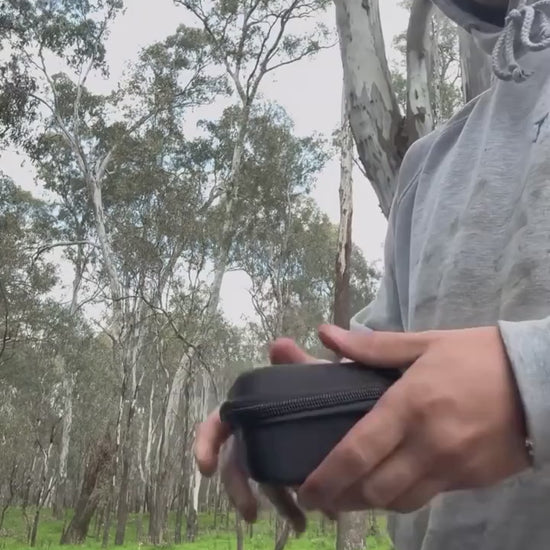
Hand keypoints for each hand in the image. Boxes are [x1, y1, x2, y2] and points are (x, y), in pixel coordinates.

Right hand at [194, 338, 324, 532]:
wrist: (357, 405)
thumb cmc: (326, 387)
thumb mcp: (316, 375)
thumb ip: (297, 362)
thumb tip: (279, 344)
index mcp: (254, 409)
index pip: (220, 422)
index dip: (207, 442)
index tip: (206, 468)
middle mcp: (259, 433)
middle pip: (238, 461)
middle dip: (239, 489)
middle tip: (250, 514)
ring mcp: (276, 453)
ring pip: (267, 481)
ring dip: (279, 504)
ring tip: (299, 525)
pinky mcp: (296, 467)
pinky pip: (293, 488)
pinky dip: (305, 502)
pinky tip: (328, 513)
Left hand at [297, 325, 530, 513]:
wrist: (540, 380)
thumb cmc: (476, 356)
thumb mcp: (424, 343)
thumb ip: (370, 346)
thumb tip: (326, 334)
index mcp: (410, 405)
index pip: (357, 452)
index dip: (327, 477)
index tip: (305, 490)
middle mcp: (428, 443)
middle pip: (374, 489)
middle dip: (341, 498)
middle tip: (321, 495)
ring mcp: (452, 467)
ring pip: (399, 502)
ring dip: (369, 503)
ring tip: (349, 493)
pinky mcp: (470, 481)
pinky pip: (426, 498)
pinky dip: (401, 498)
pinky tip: (390, 484)